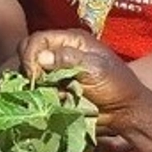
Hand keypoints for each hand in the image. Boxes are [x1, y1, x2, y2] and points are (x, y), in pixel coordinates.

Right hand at [17, 29, 149, 135]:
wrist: (123, 111)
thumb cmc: (116, 86)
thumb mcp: (96, 69)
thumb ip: (69, 60)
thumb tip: (42, 58)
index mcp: (71, 40)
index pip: (38, 39)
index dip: (31, 55)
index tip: (34, 75)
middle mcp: (59, 52)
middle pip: (28, 54)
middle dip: (28, 70)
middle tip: (36, 86)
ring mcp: (55, 72)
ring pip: (29, 74)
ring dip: (33, 86)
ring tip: (44, 95)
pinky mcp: (54, 89)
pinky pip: (37, 90)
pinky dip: (38, 97)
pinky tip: (47, 102)